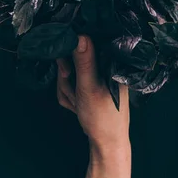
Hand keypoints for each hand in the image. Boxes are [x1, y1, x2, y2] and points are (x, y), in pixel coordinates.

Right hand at [56, 35, 129, 158]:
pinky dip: (69, 95)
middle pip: (73, 57)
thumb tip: (80, 35)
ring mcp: (96, 75)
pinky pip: (69, 83)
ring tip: (78, 103)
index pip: (89, 41)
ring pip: (68, 72)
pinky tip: (77, 106)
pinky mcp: (89, 84)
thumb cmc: (102, 117)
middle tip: (75, 93)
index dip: (72, 48)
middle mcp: (105, 64)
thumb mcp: (90, 87)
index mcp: (111, 60)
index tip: (67, 66)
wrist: (106, 143)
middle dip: (67, 78)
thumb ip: (84, 62)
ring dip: (68, 89)